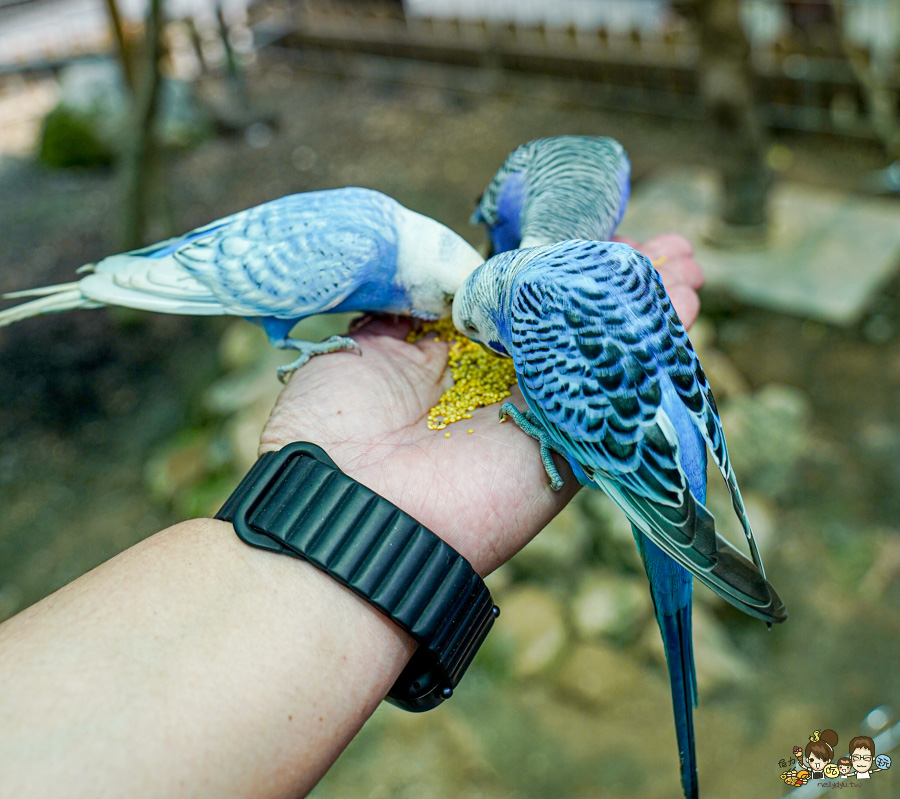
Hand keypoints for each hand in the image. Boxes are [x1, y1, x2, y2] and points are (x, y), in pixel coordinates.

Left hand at [261, 236, 704, 574]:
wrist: (344, 504)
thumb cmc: (335, 421)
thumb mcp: (366, 336)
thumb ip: (421, 295)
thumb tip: (465, 264)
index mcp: (454, 351)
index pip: (522, 294)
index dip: (558, 259)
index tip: (592, 224)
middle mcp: (501, 382)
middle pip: (573, 320)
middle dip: (617, 282)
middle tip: (665, 246)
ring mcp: (538, 416)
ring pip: (605, 354)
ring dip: (646, 310)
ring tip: (684, 266)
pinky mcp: (568, 451)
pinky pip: (618, 399)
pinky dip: (650, 356)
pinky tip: (680, 309)